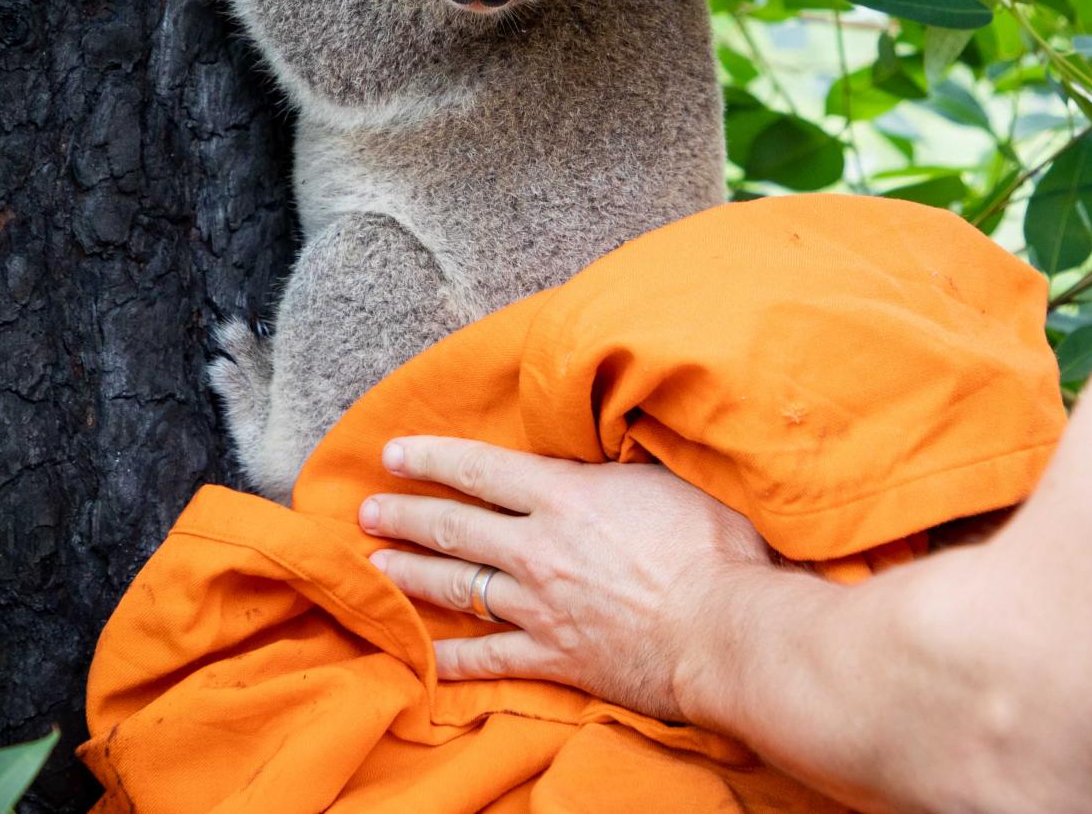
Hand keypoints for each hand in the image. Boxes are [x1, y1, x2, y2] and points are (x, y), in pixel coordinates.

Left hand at [359, 435, 777, 721]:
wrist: (724, 630)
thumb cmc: (713, 547)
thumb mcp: (670, 477)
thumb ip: (627, 459)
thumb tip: (614, 432)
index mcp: (565, 496)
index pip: (480, 468)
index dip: (432, 457)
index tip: (394, 452)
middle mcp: (538, 548)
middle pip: (453, 526)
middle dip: (404, 514)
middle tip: (367, 510)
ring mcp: (540, 606)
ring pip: (457, 586)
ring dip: (411, 572)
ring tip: (377, 563)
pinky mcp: (552, 656)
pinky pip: (486, 657)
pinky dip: (449, 658)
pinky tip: (421, 655)